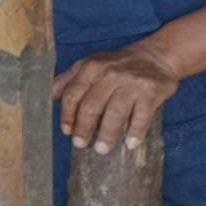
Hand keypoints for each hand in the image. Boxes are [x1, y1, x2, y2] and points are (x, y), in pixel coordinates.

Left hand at [52, 41, 179, 153]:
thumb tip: (49, 97)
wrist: (156, 56)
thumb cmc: (117, 64)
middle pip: (91, 106)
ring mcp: (131, 83)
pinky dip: (136, 132)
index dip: (67, 114)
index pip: (73, 94)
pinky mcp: (151, 91)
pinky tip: (131, 144)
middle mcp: (109, 73)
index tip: (66, 131)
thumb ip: (69, 79)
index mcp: (90, 67)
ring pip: (115, 113)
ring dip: (107, 134)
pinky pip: (142, 116)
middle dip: (83, 128)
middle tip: (80, 144)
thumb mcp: (90, 64)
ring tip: (102, 149)